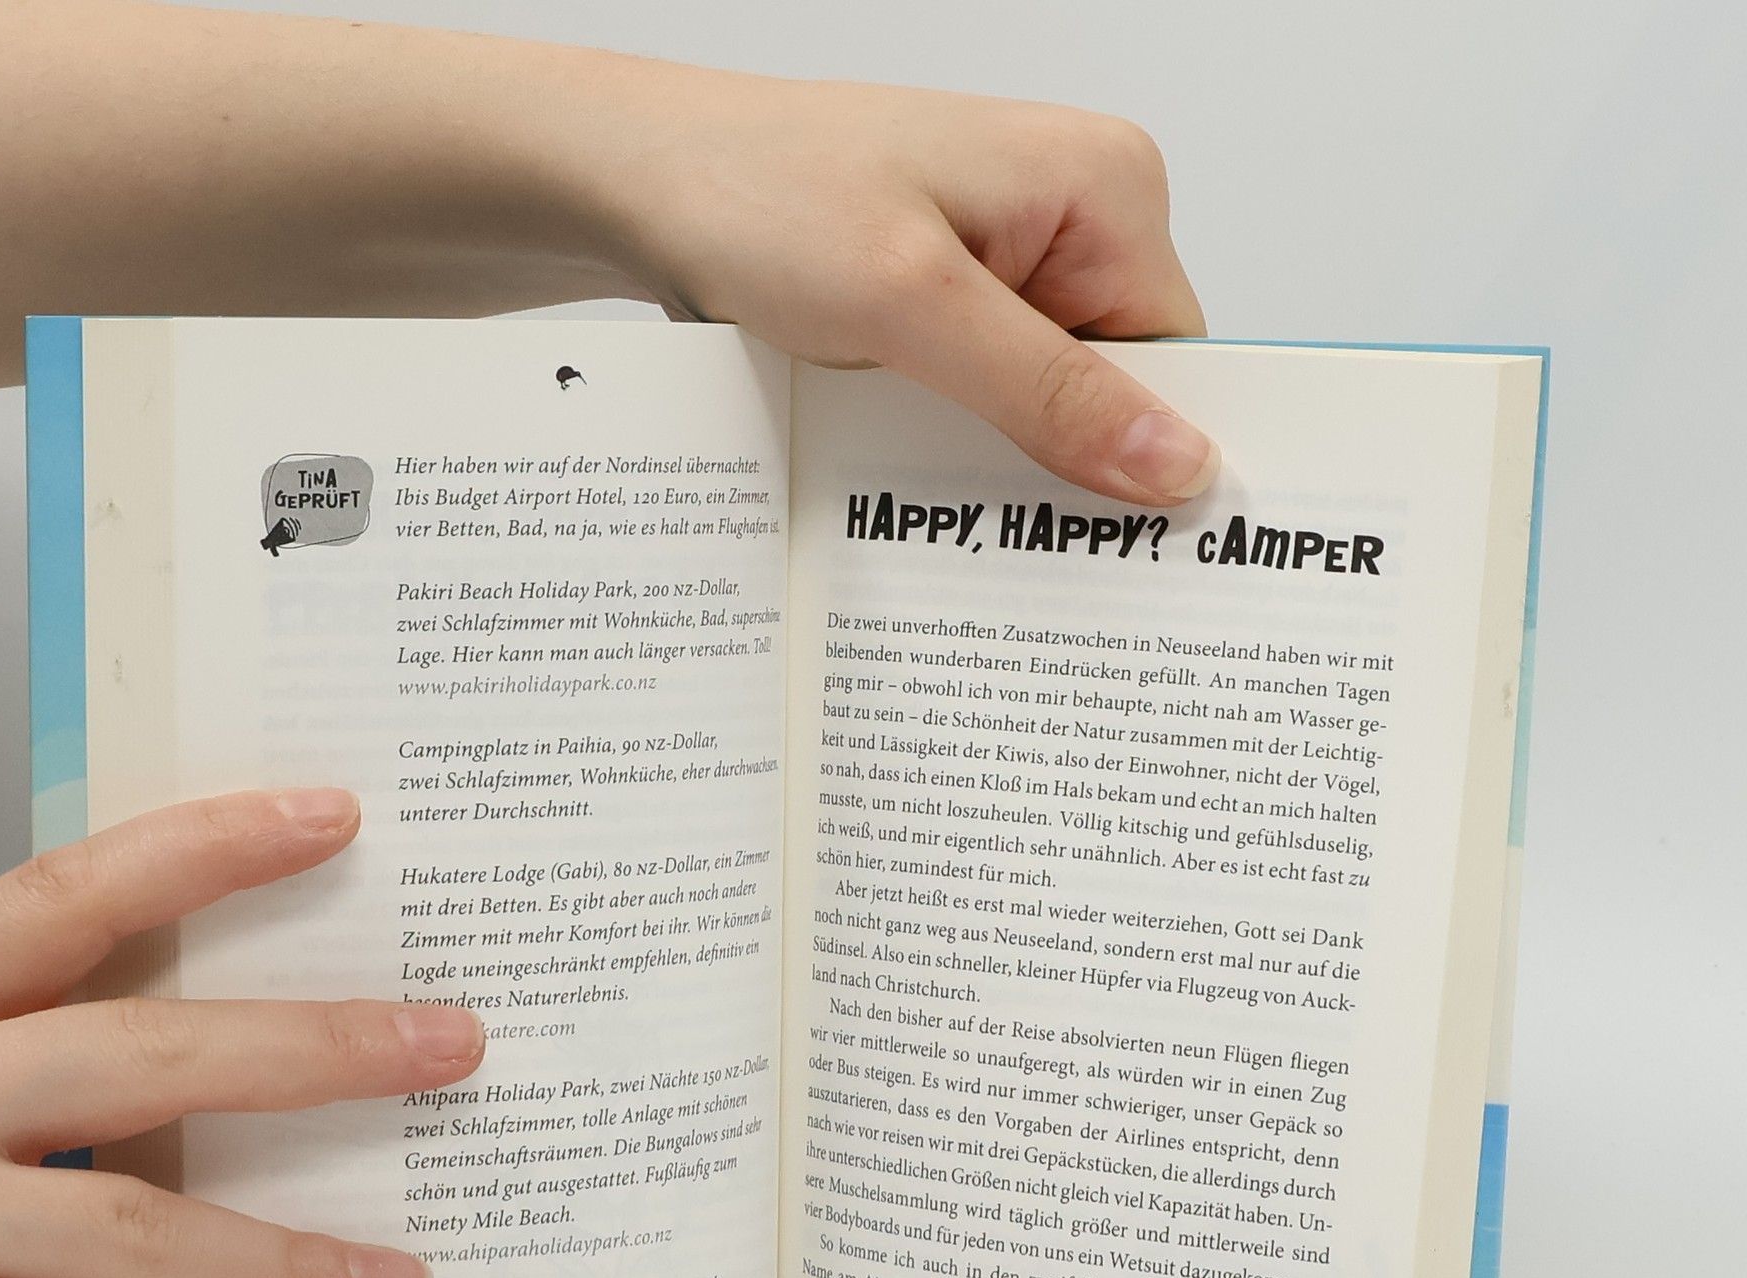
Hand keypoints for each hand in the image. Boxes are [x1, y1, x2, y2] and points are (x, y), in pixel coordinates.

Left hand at [584, 69, 1213, 505]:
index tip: (1136, 556)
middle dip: (1067, 469)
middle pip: (1114, 389)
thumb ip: (1048, 389)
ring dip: (998, 462)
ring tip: (947, 512)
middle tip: (1019, 550)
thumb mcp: (914, 305)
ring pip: (1043, 403)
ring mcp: (1006, 259)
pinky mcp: (948, 297)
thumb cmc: (758, 194)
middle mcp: (1069, 216)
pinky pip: (985, 394)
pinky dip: (953, 441)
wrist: (635, 185)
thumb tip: (1175, 464)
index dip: (1157, 460)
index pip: (1180, 362)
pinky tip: (913, 474)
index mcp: (1103, 187)